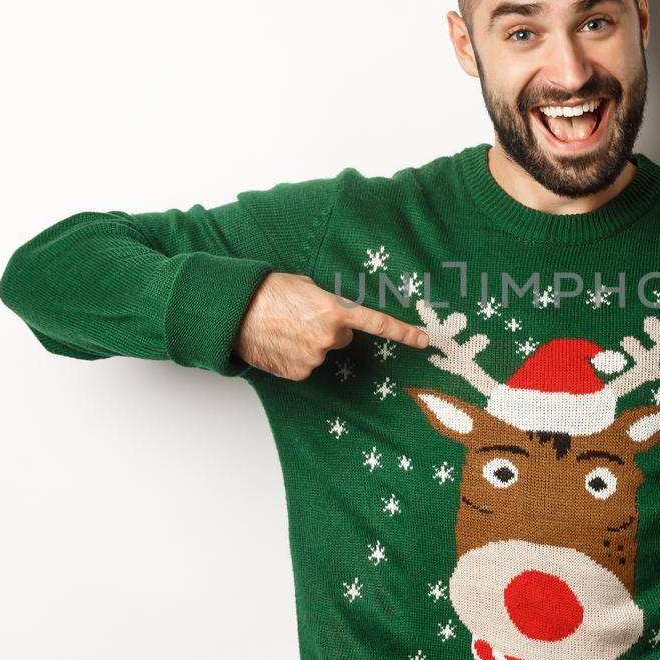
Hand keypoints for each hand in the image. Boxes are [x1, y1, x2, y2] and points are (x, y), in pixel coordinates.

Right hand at [234, 272, 426, 380]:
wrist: (236, 312)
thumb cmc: (270, 292)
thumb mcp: (306, 286)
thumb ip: (330, 301)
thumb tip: (339, 313)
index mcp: (334, 309)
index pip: (377, 323)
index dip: (402, 332)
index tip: (423, 341)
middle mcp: (328, 336)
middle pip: (343, 337)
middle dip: (330, 329)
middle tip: (303, 318)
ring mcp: (314, 357)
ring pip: (323, 351)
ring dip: (310, 342)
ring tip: (285, 329)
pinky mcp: (299, 372)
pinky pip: (307, 365)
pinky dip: (296, 356)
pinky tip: (280, 344)